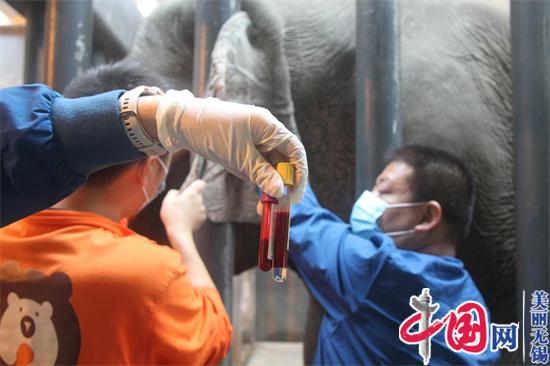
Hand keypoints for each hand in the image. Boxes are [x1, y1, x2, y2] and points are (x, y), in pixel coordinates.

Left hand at [155, 90, 307, 202]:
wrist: (182, 123)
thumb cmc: (211, 132)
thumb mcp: (238, 156)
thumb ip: (261, 173)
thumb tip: (281, 191)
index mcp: (269, 126)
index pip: (296, 151)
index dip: (299, 174)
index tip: (295, 195)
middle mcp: (266, 133)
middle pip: (285, 161)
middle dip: (284, 184)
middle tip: (279, 206)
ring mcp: (256, 141)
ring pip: (272, 167)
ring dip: (270, 186)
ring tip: (264, 207)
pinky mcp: (245, 149)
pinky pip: (258, 167)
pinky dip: (258, 180)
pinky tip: (257, 195)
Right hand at [160, 180, 206, 232]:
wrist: (179, 232)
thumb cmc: (172, 215)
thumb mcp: (167, 200)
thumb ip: (173, 192)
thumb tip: (177, 192)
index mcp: (192, 193)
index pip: (201, 183)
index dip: (196, 184)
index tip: (190, 188)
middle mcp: (200, 200)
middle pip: (198, 195)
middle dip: (191, 197)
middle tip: (181, 204)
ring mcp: (202, 210)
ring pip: (198, 204)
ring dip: (193, 206)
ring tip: (183, 213)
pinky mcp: (203, 218)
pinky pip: (199, 213)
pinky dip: (194, 215)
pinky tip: (186, 219)